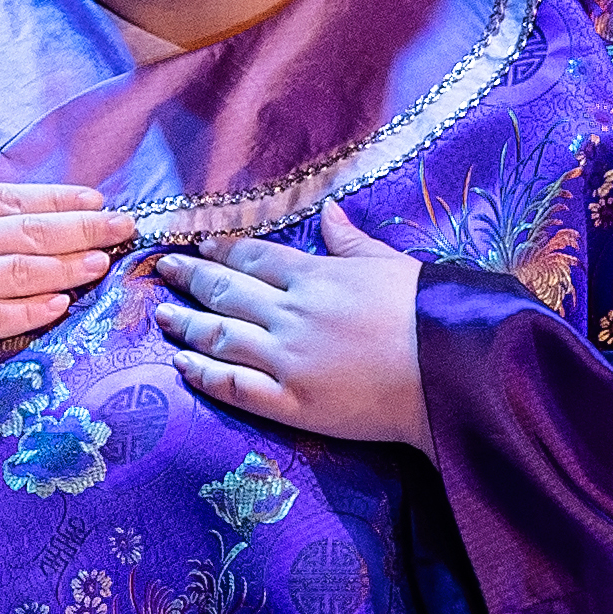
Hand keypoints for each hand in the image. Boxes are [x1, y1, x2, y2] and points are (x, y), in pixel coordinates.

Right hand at [0, 127, 133, 482]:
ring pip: (15, 275)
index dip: (56, 198)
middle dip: (82, 229)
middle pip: (24, 233)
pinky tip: (59, 305)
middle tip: (126, 227)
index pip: (5, 198)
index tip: (96, 198)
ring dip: (66, 267)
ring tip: (104, 262)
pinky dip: (28, 313)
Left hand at [147, 199, 425, 445]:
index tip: (199, 245)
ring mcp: (286, 360)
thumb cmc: (427, 312)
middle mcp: (291, 314)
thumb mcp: (390, 263)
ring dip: (184, 324)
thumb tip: (328, 210)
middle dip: (189, 278)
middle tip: (163, 270)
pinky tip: (181, 364)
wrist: (451, 372)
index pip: (253, 257)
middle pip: (225, 291)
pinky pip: (232, 386)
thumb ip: (350, 241)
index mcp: (315, 276)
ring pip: (218, 337)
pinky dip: (201, 374)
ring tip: (161, 315)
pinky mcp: (291, 403)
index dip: (221, 250)